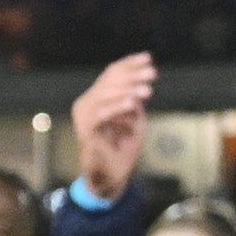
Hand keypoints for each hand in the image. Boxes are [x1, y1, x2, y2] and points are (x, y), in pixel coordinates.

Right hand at [68, 52, 153, 198]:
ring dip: (127, 91)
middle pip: (108, 82)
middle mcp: (85, 104)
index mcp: (95, 97)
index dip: (129, 64)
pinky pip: (101, 115)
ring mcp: (83, 118)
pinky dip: (117, 108)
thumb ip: (133, 97)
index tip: (148, 58)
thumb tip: (143, 74)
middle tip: (152, 74)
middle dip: (132, 76)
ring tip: (147, 90)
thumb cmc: (122, 146)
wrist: (111, 177)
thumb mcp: (132, 116)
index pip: (111, 73)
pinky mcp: (86, 133)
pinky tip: (133, 104)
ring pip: (104, 95)